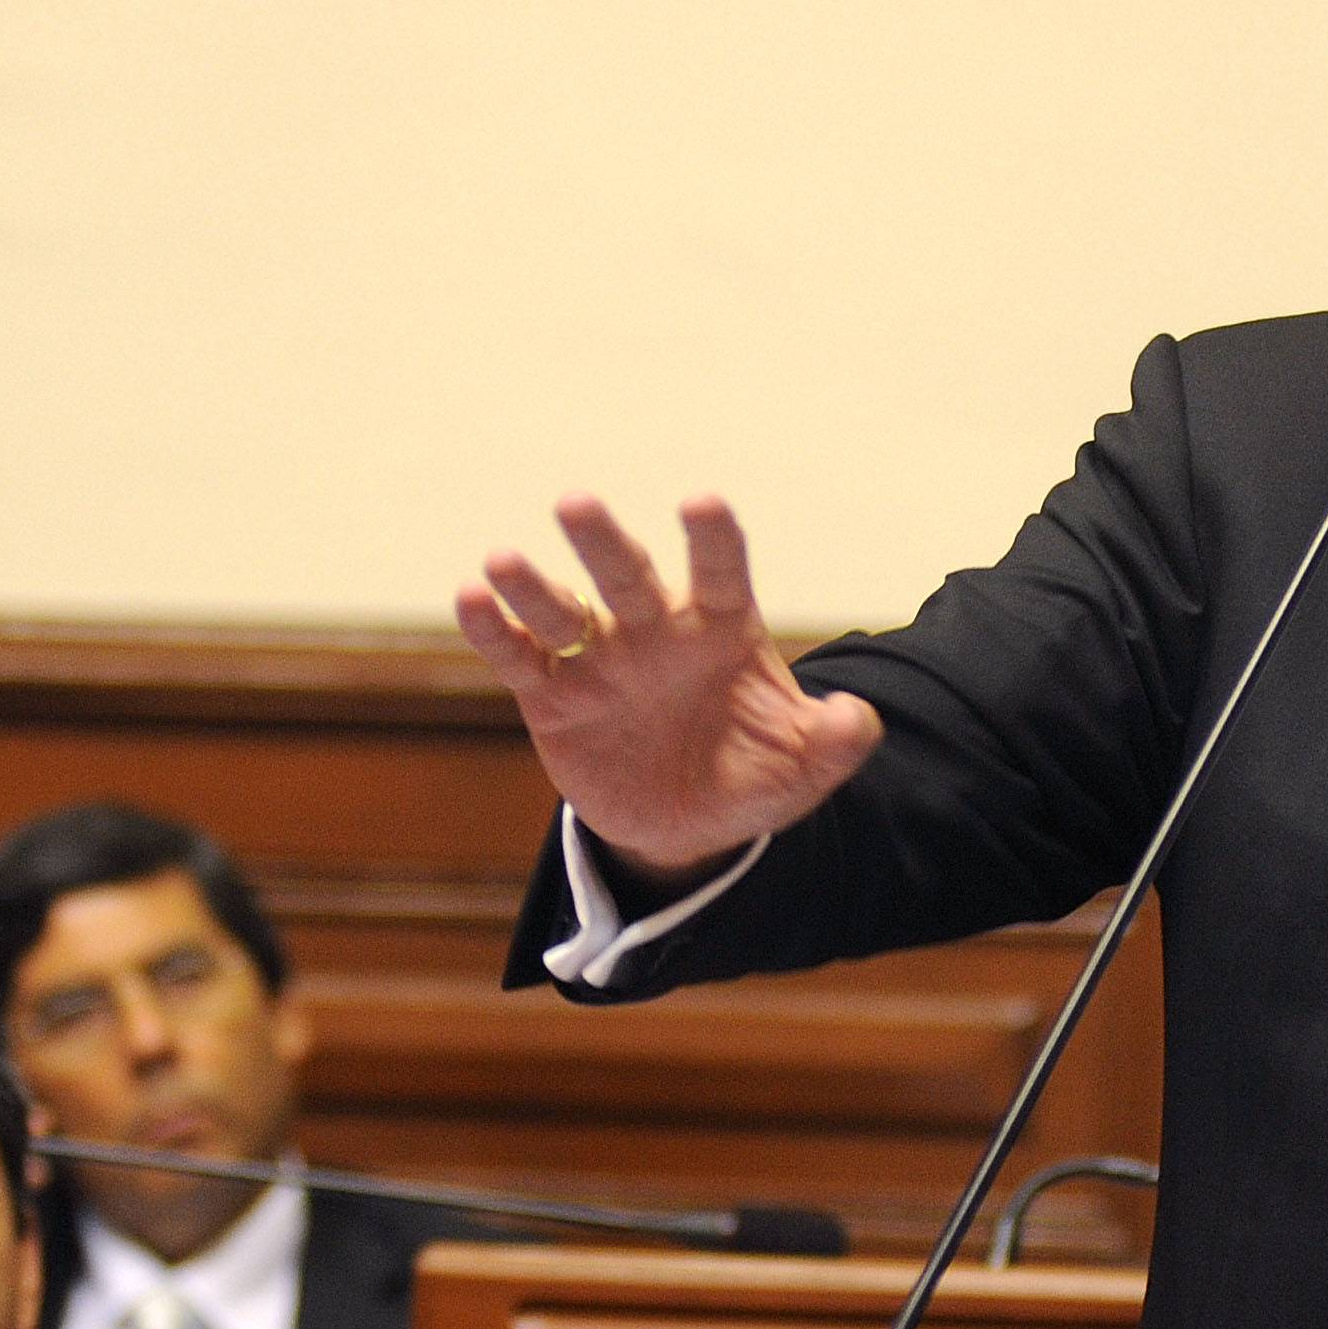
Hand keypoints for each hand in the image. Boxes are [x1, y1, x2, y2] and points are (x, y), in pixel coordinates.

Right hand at [456, 495, 881, 884]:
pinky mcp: (552, 695)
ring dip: (532, 587)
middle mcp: (655, 630)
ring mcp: (599, 659)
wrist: (686, 824)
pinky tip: (469, 599)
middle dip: (602, 542)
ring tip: (501, 561)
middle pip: (628, 576)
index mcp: (721, 630)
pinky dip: (492, 631)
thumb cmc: (749, 775)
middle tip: (575, 504)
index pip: (721, 575)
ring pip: (563, 611)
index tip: (702, 504)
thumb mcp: (800, 770)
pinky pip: (519, 656)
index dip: (713, 541)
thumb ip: (832, 744)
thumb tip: (857, 718)